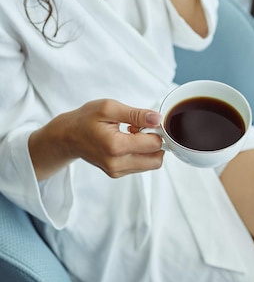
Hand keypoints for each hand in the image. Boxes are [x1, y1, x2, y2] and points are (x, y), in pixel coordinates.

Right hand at [29, 99, 164, 180]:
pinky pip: (141, 166)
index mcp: (116, 146)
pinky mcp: (117, 173)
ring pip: (151, 164)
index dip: (156, 130)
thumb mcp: (109, 108)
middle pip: (156, 160)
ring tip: (131, 134)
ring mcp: (117, 171)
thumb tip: (157, 119)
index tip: (145, 121)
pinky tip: (127, 142)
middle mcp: (117, 163)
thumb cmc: (86, 119)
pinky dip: (140, 154)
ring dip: (148, 149)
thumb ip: (136, 114)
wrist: (67, 136)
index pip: (154, 144)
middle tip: (141, 129)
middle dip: (155, 143)